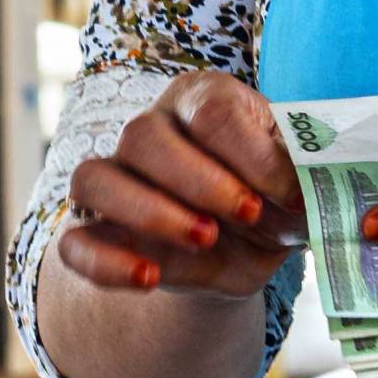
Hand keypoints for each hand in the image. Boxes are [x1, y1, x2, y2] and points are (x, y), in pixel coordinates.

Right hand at [60, 72, 304, 299]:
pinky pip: (73, 243)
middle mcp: (150, 130)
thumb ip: (302, 177)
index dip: (250, 155)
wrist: (255, 245)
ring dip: (150, 212)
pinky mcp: (99, 233)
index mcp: (204, 99)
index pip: (211, 111)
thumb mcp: (304, 183)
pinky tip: (150, 277)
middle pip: (141, 135)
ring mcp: (117, 180)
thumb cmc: (279, 195)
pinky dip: (105, 263)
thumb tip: (300, 188)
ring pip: (93, 179)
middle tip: (248, 213)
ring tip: (206, 239)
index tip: (289, 193)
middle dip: (200, 182)